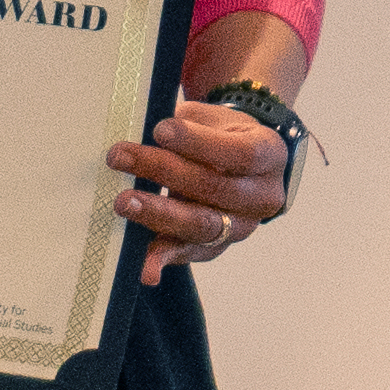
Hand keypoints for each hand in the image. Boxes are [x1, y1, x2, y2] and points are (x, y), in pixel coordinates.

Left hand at [109, 95, 296, 284]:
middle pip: (213, 188)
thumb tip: (147, 131)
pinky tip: (144, 269)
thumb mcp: (214, 120)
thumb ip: (188, 125)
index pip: (238, 153)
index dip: (198, 143)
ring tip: (124, 202)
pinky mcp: (214, 248)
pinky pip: (187, 253)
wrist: (238, 164)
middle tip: (120, 157)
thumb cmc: (220, 136)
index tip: (160, 130)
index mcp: (269, 156)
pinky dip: (162, 260)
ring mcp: (239, 227)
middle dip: (163, 171)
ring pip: (201, 225)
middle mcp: (261, 197)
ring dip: (159, 214)